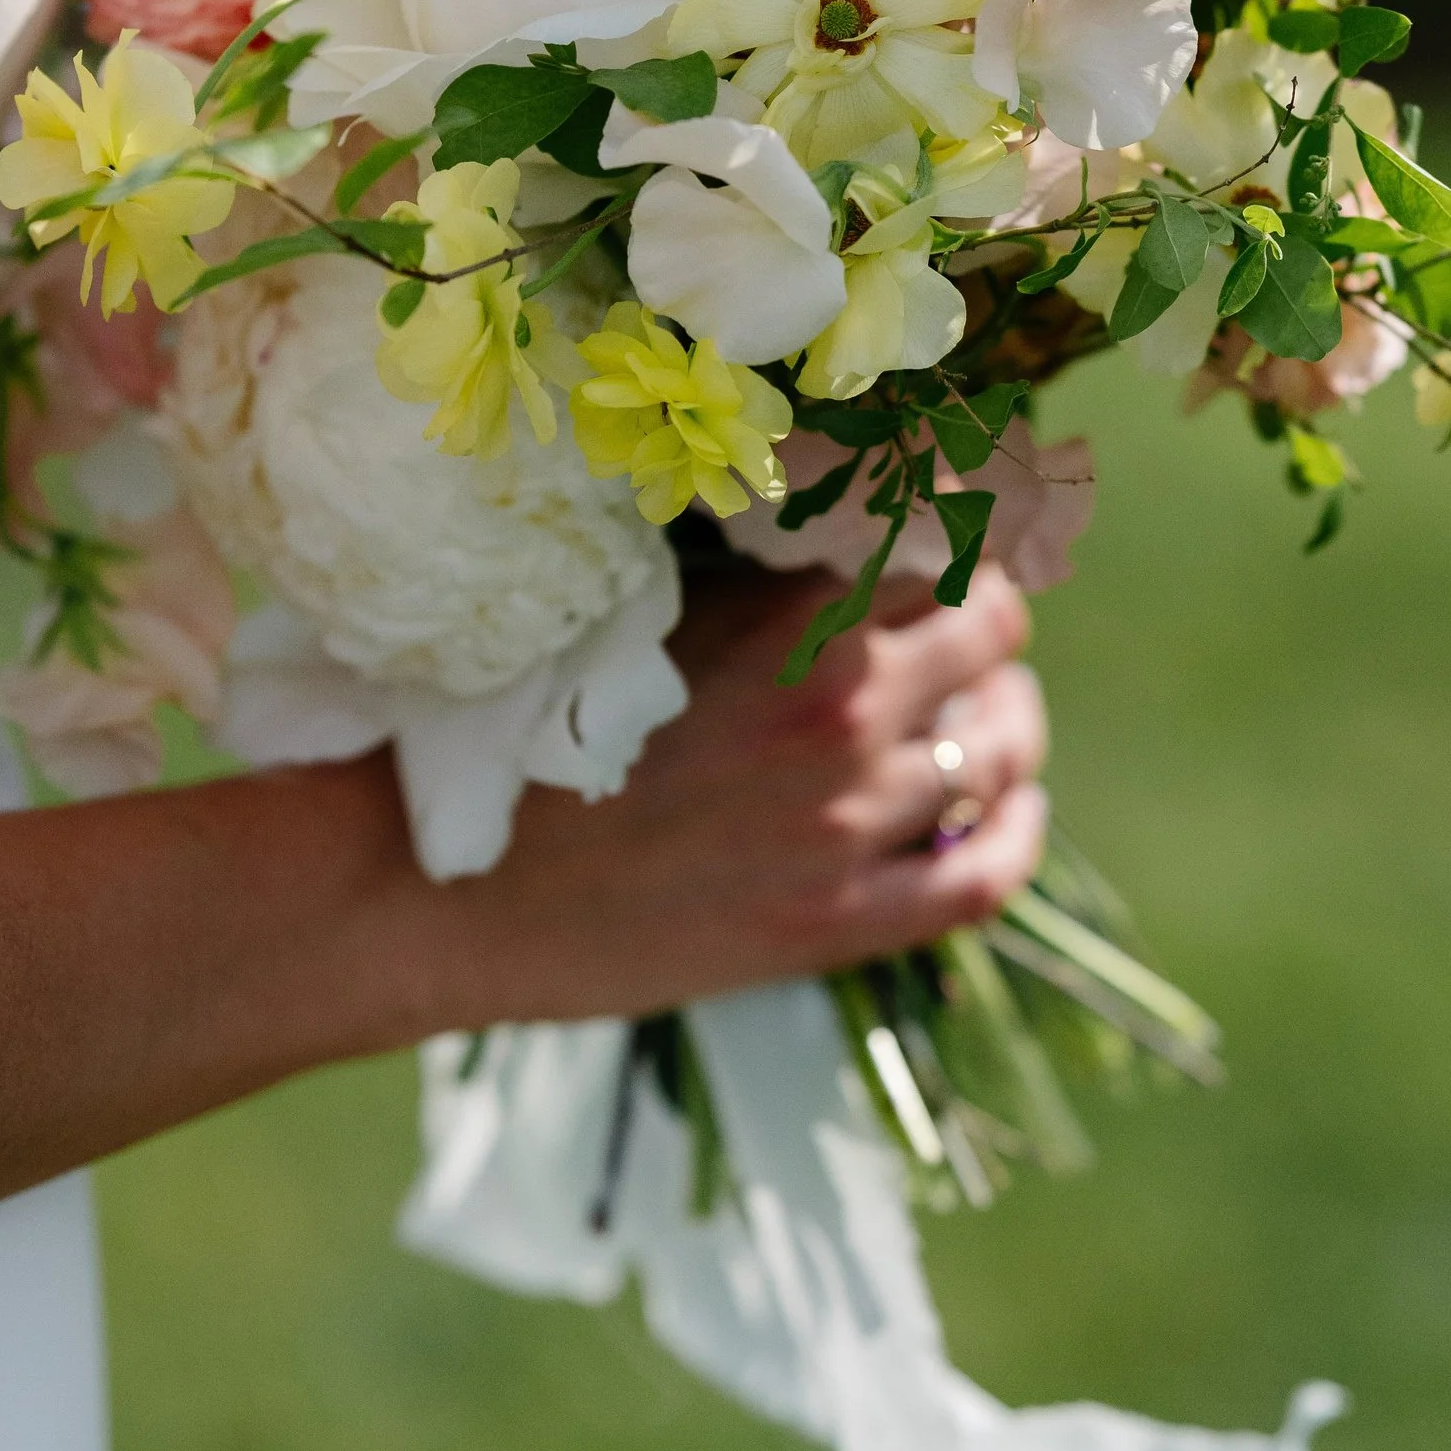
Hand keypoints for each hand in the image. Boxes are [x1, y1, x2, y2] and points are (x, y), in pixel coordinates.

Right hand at [436, 563, 1048, 1028]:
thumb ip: (749, 575)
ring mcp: (845, 824)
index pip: (944, 539)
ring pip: (1001, 749)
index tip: (949, 532)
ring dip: (1006, 719)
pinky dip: (1018, 834)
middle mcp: (839, 713)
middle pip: (993, 633)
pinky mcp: (833, 926)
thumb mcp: (636, 608)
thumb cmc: (510, 730)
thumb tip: (838, 524)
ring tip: (985, 714)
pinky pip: (985, 877)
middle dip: (986, 619)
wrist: (432, 886)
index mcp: (786, 617)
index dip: (959, 528)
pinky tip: (1009, 812)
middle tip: (962, 626)